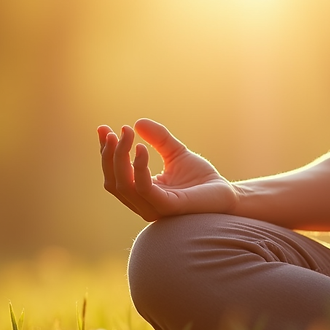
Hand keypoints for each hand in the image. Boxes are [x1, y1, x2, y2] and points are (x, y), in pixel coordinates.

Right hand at [97, 119, 238, 220]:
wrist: (226, 193)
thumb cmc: (201, 179)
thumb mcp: (175, 152)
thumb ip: (158, 139)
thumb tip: (137, 122)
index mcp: (141, 192)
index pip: (114, 174)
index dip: (105, 152)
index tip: (103, 128)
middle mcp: (142, 203)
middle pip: (113, 180)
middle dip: (110, 154)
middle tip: (118, 130)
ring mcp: (153, 207)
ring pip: (123, 184)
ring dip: (121, 157)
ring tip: (128, 134)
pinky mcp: (167, 207)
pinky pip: (144, 188)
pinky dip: (139, 168)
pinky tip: (141, 148)